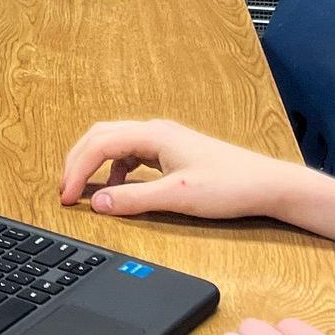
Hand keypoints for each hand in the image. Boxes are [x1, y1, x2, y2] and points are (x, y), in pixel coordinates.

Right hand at [58, 117, 297, 222]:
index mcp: (153, 135)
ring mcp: (163, 141)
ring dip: (94, 165)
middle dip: (77, 162)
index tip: (66, 196)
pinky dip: (114, 170)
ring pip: (113, 144)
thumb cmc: (230, 186)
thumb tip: (98, 202)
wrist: (268, 185)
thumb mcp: (179, 197)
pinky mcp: (171, 152)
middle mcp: (155, 132)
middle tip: (65, 191)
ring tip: (85, 192)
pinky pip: (130, 155)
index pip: (98, 145)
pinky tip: (119, 190)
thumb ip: (135, 199)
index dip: (76, 170)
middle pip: (100, 137)